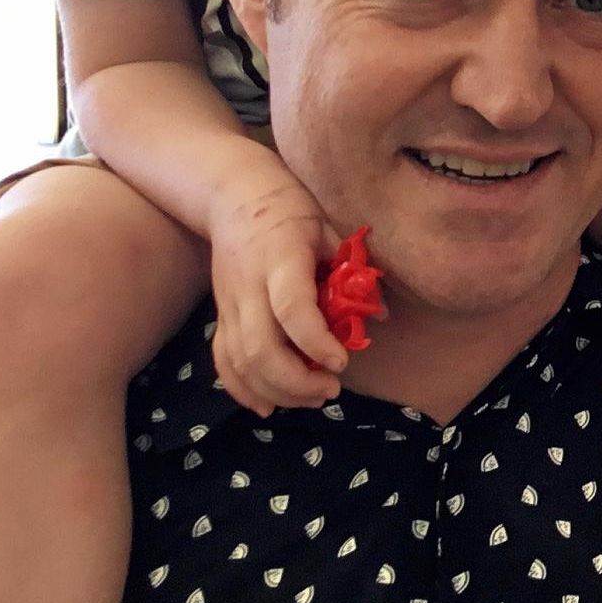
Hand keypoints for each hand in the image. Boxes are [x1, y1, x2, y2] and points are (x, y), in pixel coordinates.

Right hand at [208, 159, 344, 415]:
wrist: (234, 196)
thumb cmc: (291, 209)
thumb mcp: (328, 228)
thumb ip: (352, 270)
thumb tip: (382, 315)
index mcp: (279, 259)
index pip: (291, 309)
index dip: (316, 342)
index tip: (341, 362)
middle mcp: (248, 287)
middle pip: (260, 348)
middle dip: (297, 381)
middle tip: (332, 389)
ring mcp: (228, 304)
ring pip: (240, 362)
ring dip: (276, 391)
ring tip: (313, 397)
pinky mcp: (219, 316)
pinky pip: (223, 362)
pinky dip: (242, 389)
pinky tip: (269, 407)